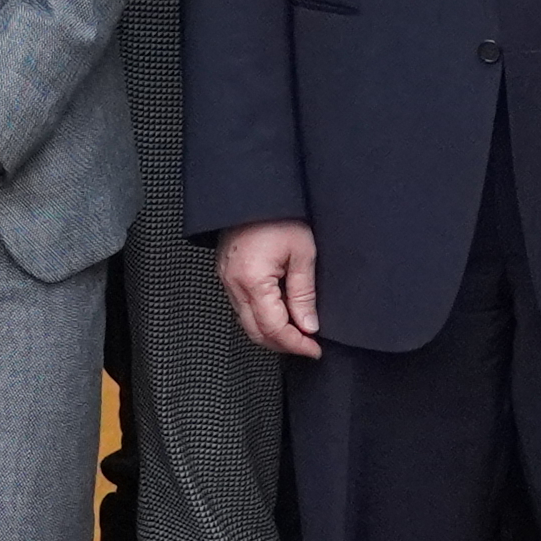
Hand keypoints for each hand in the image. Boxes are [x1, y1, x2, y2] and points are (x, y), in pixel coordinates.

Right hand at [218, 221, 324, 362]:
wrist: (254, 191)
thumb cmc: (280, 215)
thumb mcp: (302, 253)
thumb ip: (304, 294)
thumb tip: (309, 326)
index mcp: (253, 280)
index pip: (274, 328)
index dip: (296, 344)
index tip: (314, 349)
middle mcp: (233, 284)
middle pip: (256, 332)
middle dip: (283, 345)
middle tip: (308, 346)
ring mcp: (226, 280)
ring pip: (246, 323)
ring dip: (271, 333)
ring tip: (297, 333)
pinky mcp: (225, 274)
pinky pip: (241, 308)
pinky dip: (260, 318)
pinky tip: (280, 315)